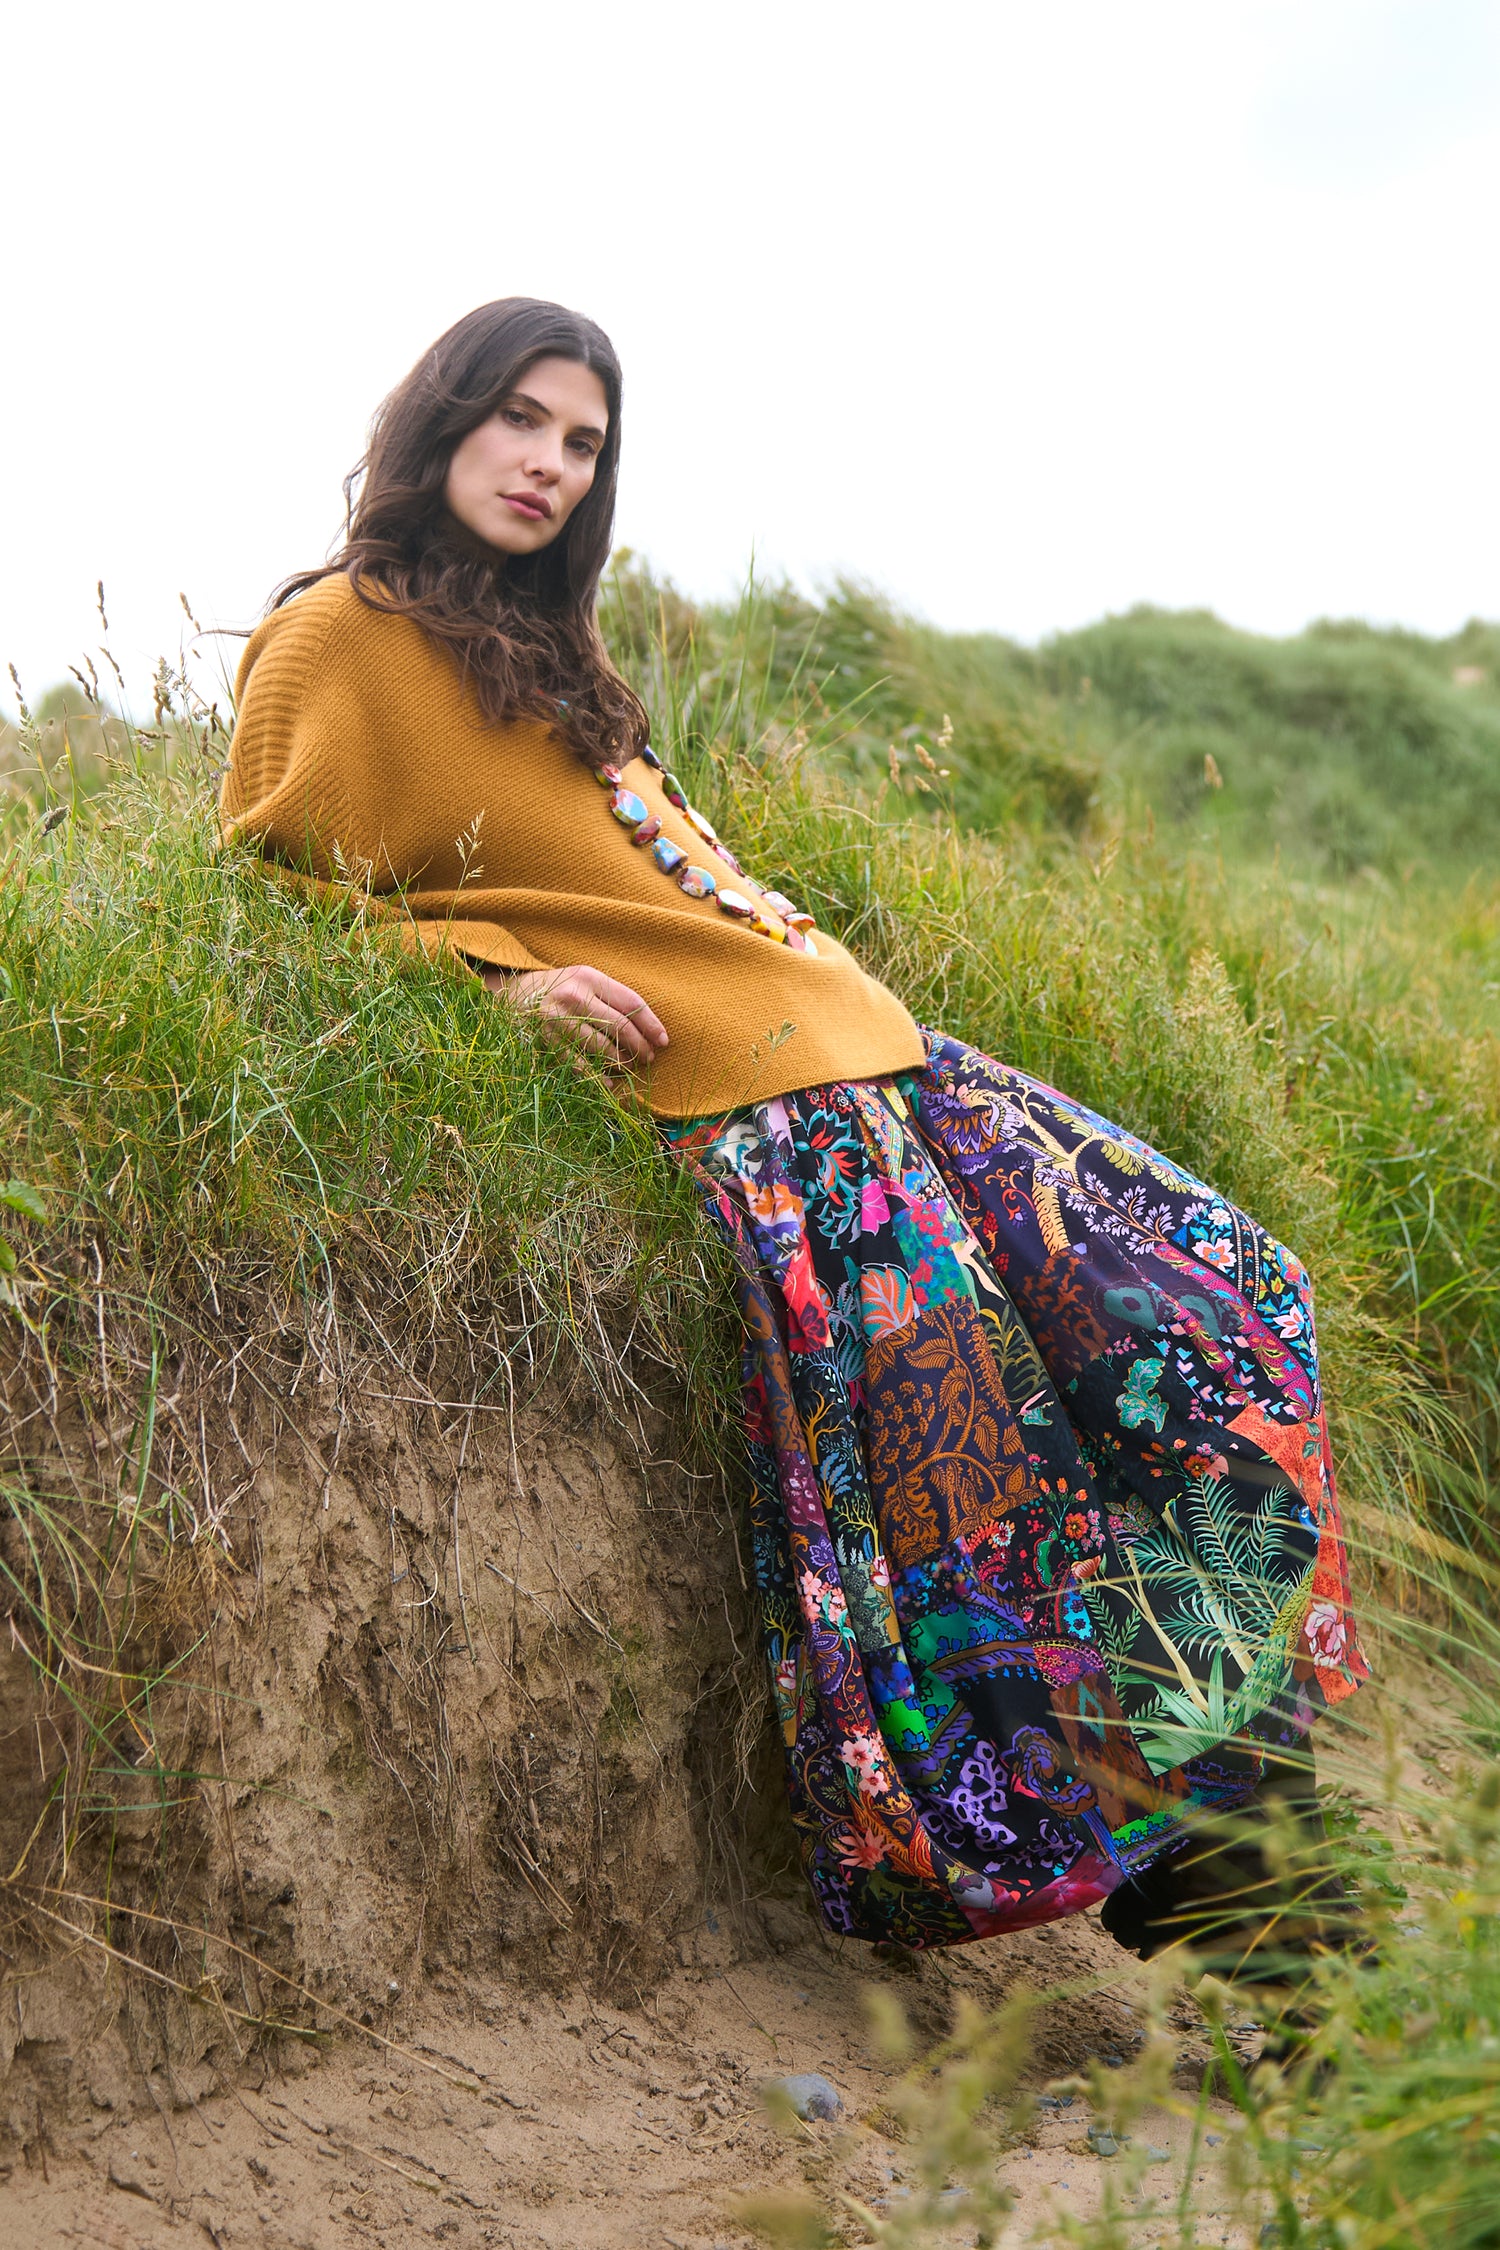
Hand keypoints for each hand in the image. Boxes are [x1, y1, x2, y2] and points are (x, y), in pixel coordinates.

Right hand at [481, 963, 668, 1067]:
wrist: (508, 995)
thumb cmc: (556, 989)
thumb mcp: (582, 981)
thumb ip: (610, 998)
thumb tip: (648, 1030)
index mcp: (588, 977)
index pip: (630, 1002)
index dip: (651, 1024)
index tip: (664, 1041)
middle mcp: (573, 996)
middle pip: (620, 1027)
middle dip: (640, 1047)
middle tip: (648, 1058)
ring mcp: (557, 1020)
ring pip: (602, 1047)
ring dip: (621, 1062)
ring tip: (629, 1066)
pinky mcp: (544, 1040)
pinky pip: (578, 1063)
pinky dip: (596, 1076)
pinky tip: (608, 1083)